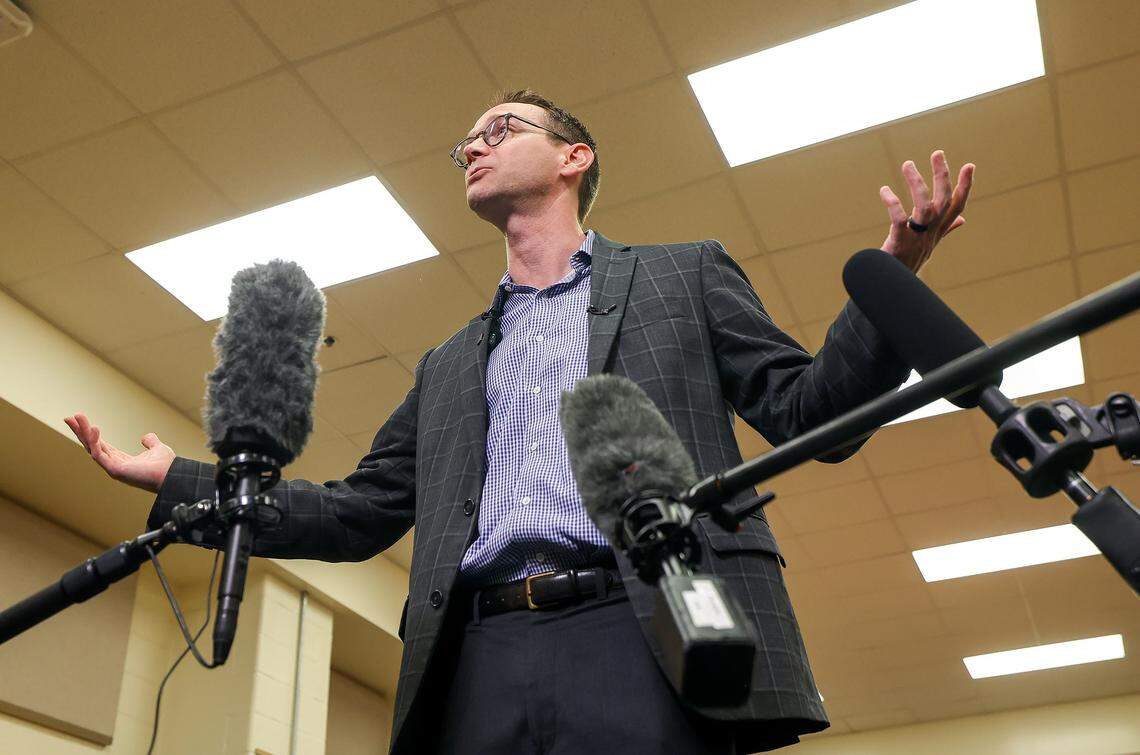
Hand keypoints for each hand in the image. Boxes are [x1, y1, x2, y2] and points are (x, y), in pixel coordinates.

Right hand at [64, 413, 174, 493]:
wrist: (172, 475)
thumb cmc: (166, 466)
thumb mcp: (157, 448)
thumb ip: (150, 442)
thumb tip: (146, 437)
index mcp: (120, 459)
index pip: (100, 444)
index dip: (89, 433)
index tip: (79, 421)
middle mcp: (114, 464)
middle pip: (91, 446)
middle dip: (80, 432)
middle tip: (68, 418)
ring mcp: (113, 468)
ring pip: (92, 448)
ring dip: (83, 433)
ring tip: (76, 418)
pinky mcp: (115, 470)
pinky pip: (99, 455)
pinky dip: (95, 442)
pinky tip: (93, 428)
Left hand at [879, 150, 973, 274]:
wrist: (891, 287)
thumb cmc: (909, 263)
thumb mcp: (930, 245)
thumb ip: (946, 230)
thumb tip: (963, 220)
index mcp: (938, 232)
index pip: (957, 207)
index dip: (965, 187)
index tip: (970, 165)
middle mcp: (930, 234)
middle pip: (943, 202)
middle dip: (942, 176)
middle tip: (937, 153)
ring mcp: (916, 239)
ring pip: (924, 207)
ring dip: (917, 183)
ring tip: (908, 164)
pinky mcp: (899, 243)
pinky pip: (899, 220)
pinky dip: (892, 203)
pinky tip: (884, 190)